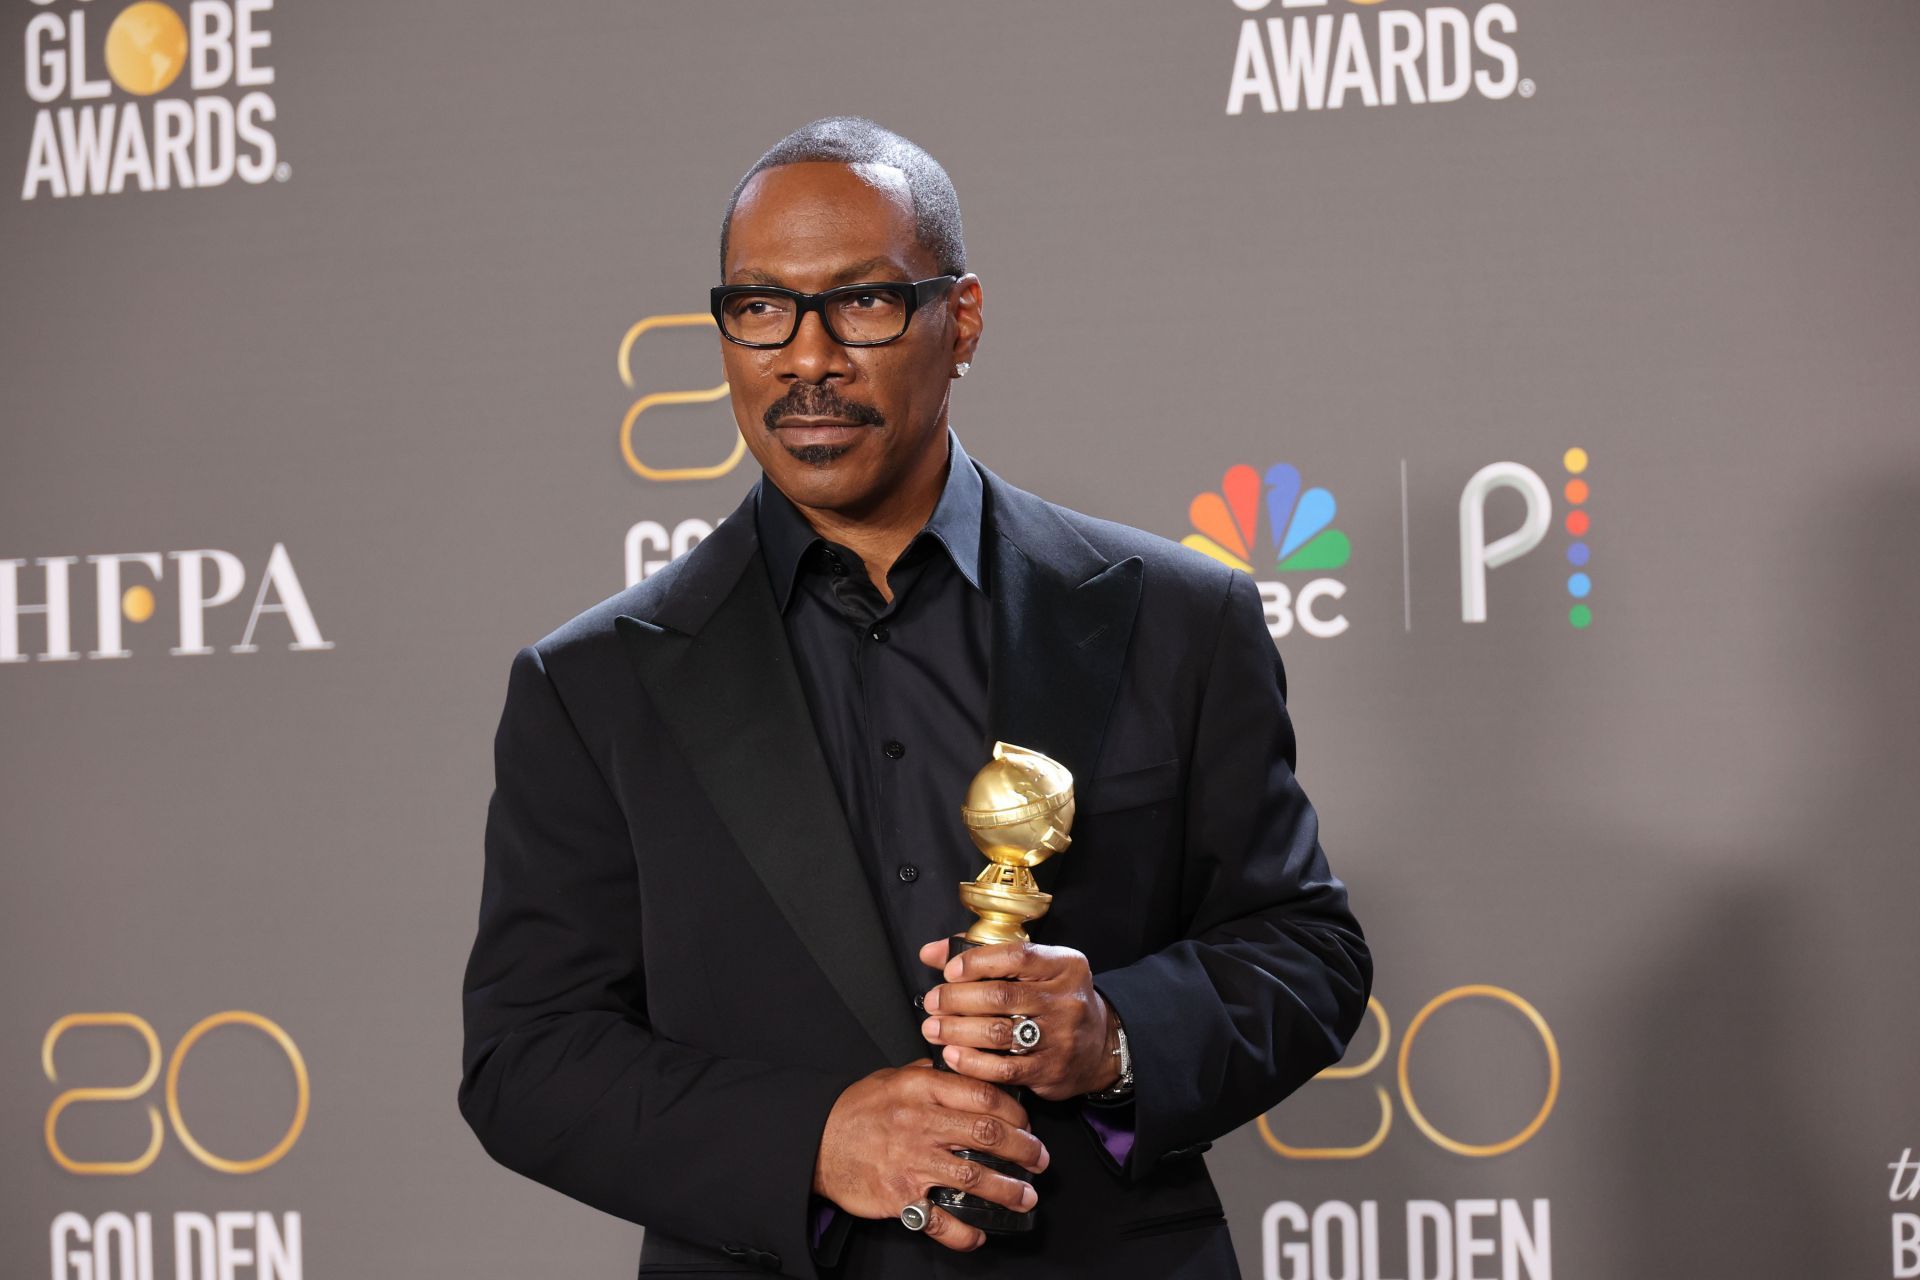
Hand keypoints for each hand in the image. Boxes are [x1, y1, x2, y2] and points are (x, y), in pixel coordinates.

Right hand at [811, 1061, 1049, 1251]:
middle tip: (1039, 1160)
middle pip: (987, 1135)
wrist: (815, 1142)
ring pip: (974, 1178)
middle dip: (1024, 1151)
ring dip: (1008, 1191)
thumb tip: (959, 1069)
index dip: (1015, 1113)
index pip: (983, 1095)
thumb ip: (928, 1075)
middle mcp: (920, 1124)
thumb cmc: (854, 1111)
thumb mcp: (891, 1078)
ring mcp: (911, 1162)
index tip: (1027, 1125)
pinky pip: (940, 1220)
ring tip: (1026, 1198)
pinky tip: (980, 1234)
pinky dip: (965, 1233)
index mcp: (922, 1090)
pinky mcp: (900, 1196)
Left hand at [917, 939, 1122, 1101]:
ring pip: (998, 1032)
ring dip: (957, 1030)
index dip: (977, 962)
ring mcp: (1060, 1037)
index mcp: (1065, 966)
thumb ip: (985, 956)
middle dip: (957, 999)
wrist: (1100, 1045)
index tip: (950, 971)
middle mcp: (1067, 999)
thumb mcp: (1036, 970)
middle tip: (933, 1002)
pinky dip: (972, 1062)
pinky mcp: (1050, 1070)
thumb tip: (932, 952)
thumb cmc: (1056, 1000)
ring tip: (934, 1028)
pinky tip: (953, 1055)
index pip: (1016, 956)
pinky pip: (1004, 1069)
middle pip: (1001, 996)